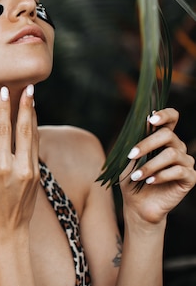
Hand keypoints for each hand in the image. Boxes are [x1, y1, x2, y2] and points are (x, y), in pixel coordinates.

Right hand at [0, 85, 39, 235]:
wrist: (8, 228)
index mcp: (1, 167)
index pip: (3, 130)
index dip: (4, 109)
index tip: (4, 91)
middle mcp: (20, 167)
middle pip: (25, 129)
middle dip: (26, 106)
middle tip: (29, 87)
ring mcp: (32, 171)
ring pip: (34, 136)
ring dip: (33, 115)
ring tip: (32, 97)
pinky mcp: (38, 175)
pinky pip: (36, 147)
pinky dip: (34, 131)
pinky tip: (32, 119)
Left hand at [120, 108, 195, 225]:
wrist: (138, 204)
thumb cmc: (132, 178)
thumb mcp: (129, 159)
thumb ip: (136, 141)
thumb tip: (144, 122)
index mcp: (163, 139)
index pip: (172, 118)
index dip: (164, 115)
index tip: (150, 120)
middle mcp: (177, 147)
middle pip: (168, 135)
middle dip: (147, 144)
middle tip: (131, 156)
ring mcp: (185, 162)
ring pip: (171, 154)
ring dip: (150, 165)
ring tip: (136, 176)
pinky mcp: (190, 178)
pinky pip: (179, 171)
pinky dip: (161, 175)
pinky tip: (149, 181)